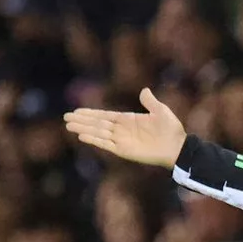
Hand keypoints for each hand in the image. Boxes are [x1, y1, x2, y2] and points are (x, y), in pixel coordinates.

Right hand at [64, 88, 187, 167]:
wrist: (177, 147)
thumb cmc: (171, 130)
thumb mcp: (160, 111)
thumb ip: (150, 102)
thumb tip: (144, 90)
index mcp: (128, 120)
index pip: (104, 116)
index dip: (90, 113)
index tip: (76, 111)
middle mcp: (122, 130)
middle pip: (97, 124)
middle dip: (82, 121)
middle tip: (65, 118)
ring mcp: (122, 141)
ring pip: (98, 133)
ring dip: (83, 129)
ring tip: (68, 126)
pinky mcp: (124, 151)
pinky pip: (106, 144)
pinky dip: (94, 140)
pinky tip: (82, 136)